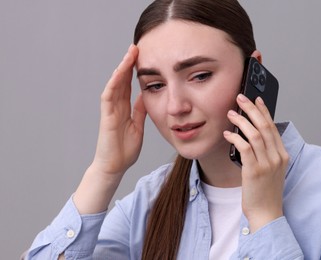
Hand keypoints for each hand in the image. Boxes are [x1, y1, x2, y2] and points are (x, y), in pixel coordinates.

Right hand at [73, 45, 145, 213]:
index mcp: (125, 109)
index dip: (135, 71)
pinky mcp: (106, 117)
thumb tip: (147, 95)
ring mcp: (110, 110)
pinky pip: (108, 97)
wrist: (115, 166)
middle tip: (136, 48)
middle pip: (121, 81)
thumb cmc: (125, 149)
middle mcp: (116, 106)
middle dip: (128, 64)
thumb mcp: (138, 126)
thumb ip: (140, 111)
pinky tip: (118, 73)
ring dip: (121, 69)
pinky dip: (113, 84)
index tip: (143, 58)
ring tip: (129, 54)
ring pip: (114, 85)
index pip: (129, 85)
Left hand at [223, 94, 288, 231]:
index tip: (256, 100)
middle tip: (241, 98)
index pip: (273, 127)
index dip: (264, 111)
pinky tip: (227, 133)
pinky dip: (235, 137)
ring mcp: (267, 164)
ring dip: (242, 120)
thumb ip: (266, 153)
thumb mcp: (271, 170)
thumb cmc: (265, 192)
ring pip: (255, 134)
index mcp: (282, 155)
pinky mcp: (254, 171)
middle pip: (265, 126)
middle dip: (252, 109)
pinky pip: (244, 147)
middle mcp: (277, 157)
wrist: (266, 213)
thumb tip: (252, 136)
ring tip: (231, 113)